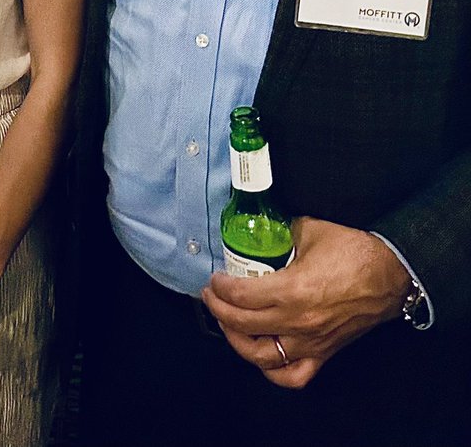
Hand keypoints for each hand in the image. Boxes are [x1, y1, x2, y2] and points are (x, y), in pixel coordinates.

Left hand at [202, 216, 410, 388]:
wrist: (392, 271)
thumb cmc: (353, 249)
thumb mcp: (307, 229)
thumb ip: (278, 233)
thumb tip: (258, 230)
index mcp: (292, 291)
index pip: (240, 296)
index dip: (220, 287)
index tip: (214, 278)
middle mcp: (298, 322)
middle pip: (242, 325)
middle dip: (218, 309)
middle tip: (211, 296)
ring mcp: (311, 342)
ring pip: (261, 356)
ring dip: (237, 341)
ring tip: (228, 323)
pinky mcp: (325, 352)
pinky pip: (294, 375)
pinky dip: (273, 370)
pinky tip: (262, 354)